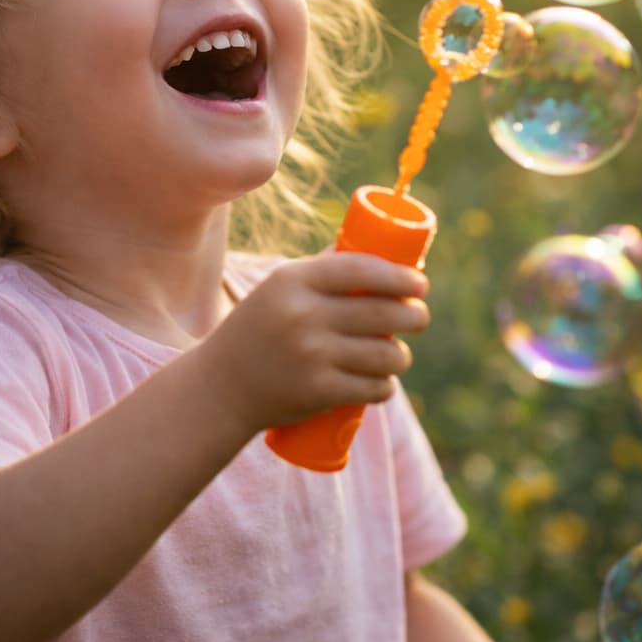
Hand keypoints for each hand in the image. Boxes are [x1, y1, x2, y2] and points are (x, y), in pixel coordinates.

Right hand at [198, 250, 429, 439]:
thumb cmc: (259, 329)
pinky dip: (384, 386)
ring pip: (385, 354)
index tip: (420, 282)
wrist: (222, 386)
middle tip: (419, 317)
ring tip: (397, 355)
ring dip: (400, 357)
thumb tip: (374, 249)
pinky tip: (382, 381)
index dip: (399, 276)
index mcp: (293, 281)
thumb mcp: (279, 288)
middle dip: (414, 315)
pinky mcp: (319, 392)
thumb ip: (322, 269)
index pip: (361, 269)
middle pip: (382, 312)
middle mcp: (303, 315)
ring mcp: (312, 355)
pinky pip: (374, 387)